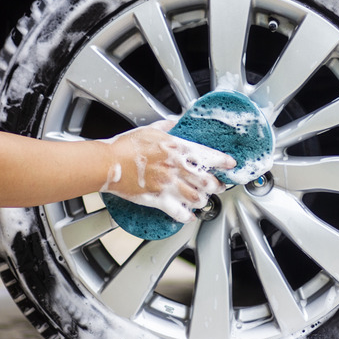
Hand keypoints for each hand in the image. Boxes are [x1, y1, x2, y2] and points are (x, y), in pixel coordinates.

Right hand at [100, 121, 235, 222]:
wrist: (108, 163)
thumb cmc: (126, 146)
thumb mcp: (151, 129)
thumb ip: (168, 126)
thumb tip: (177, 121)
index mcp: (177, 149)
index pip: (209, 156)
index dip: (224, 162)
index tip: (231, 165)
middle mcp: (176, 168)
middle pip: (208, 181)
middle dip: (217, 186)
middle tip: (219, 186)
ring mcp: (168, 185)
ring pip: (197, 198)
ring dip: (203, 200)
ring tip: (203, 200)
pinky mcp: (158, 199)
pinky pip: (179, 212)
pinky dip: (187, 216)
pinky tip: (189, 216)